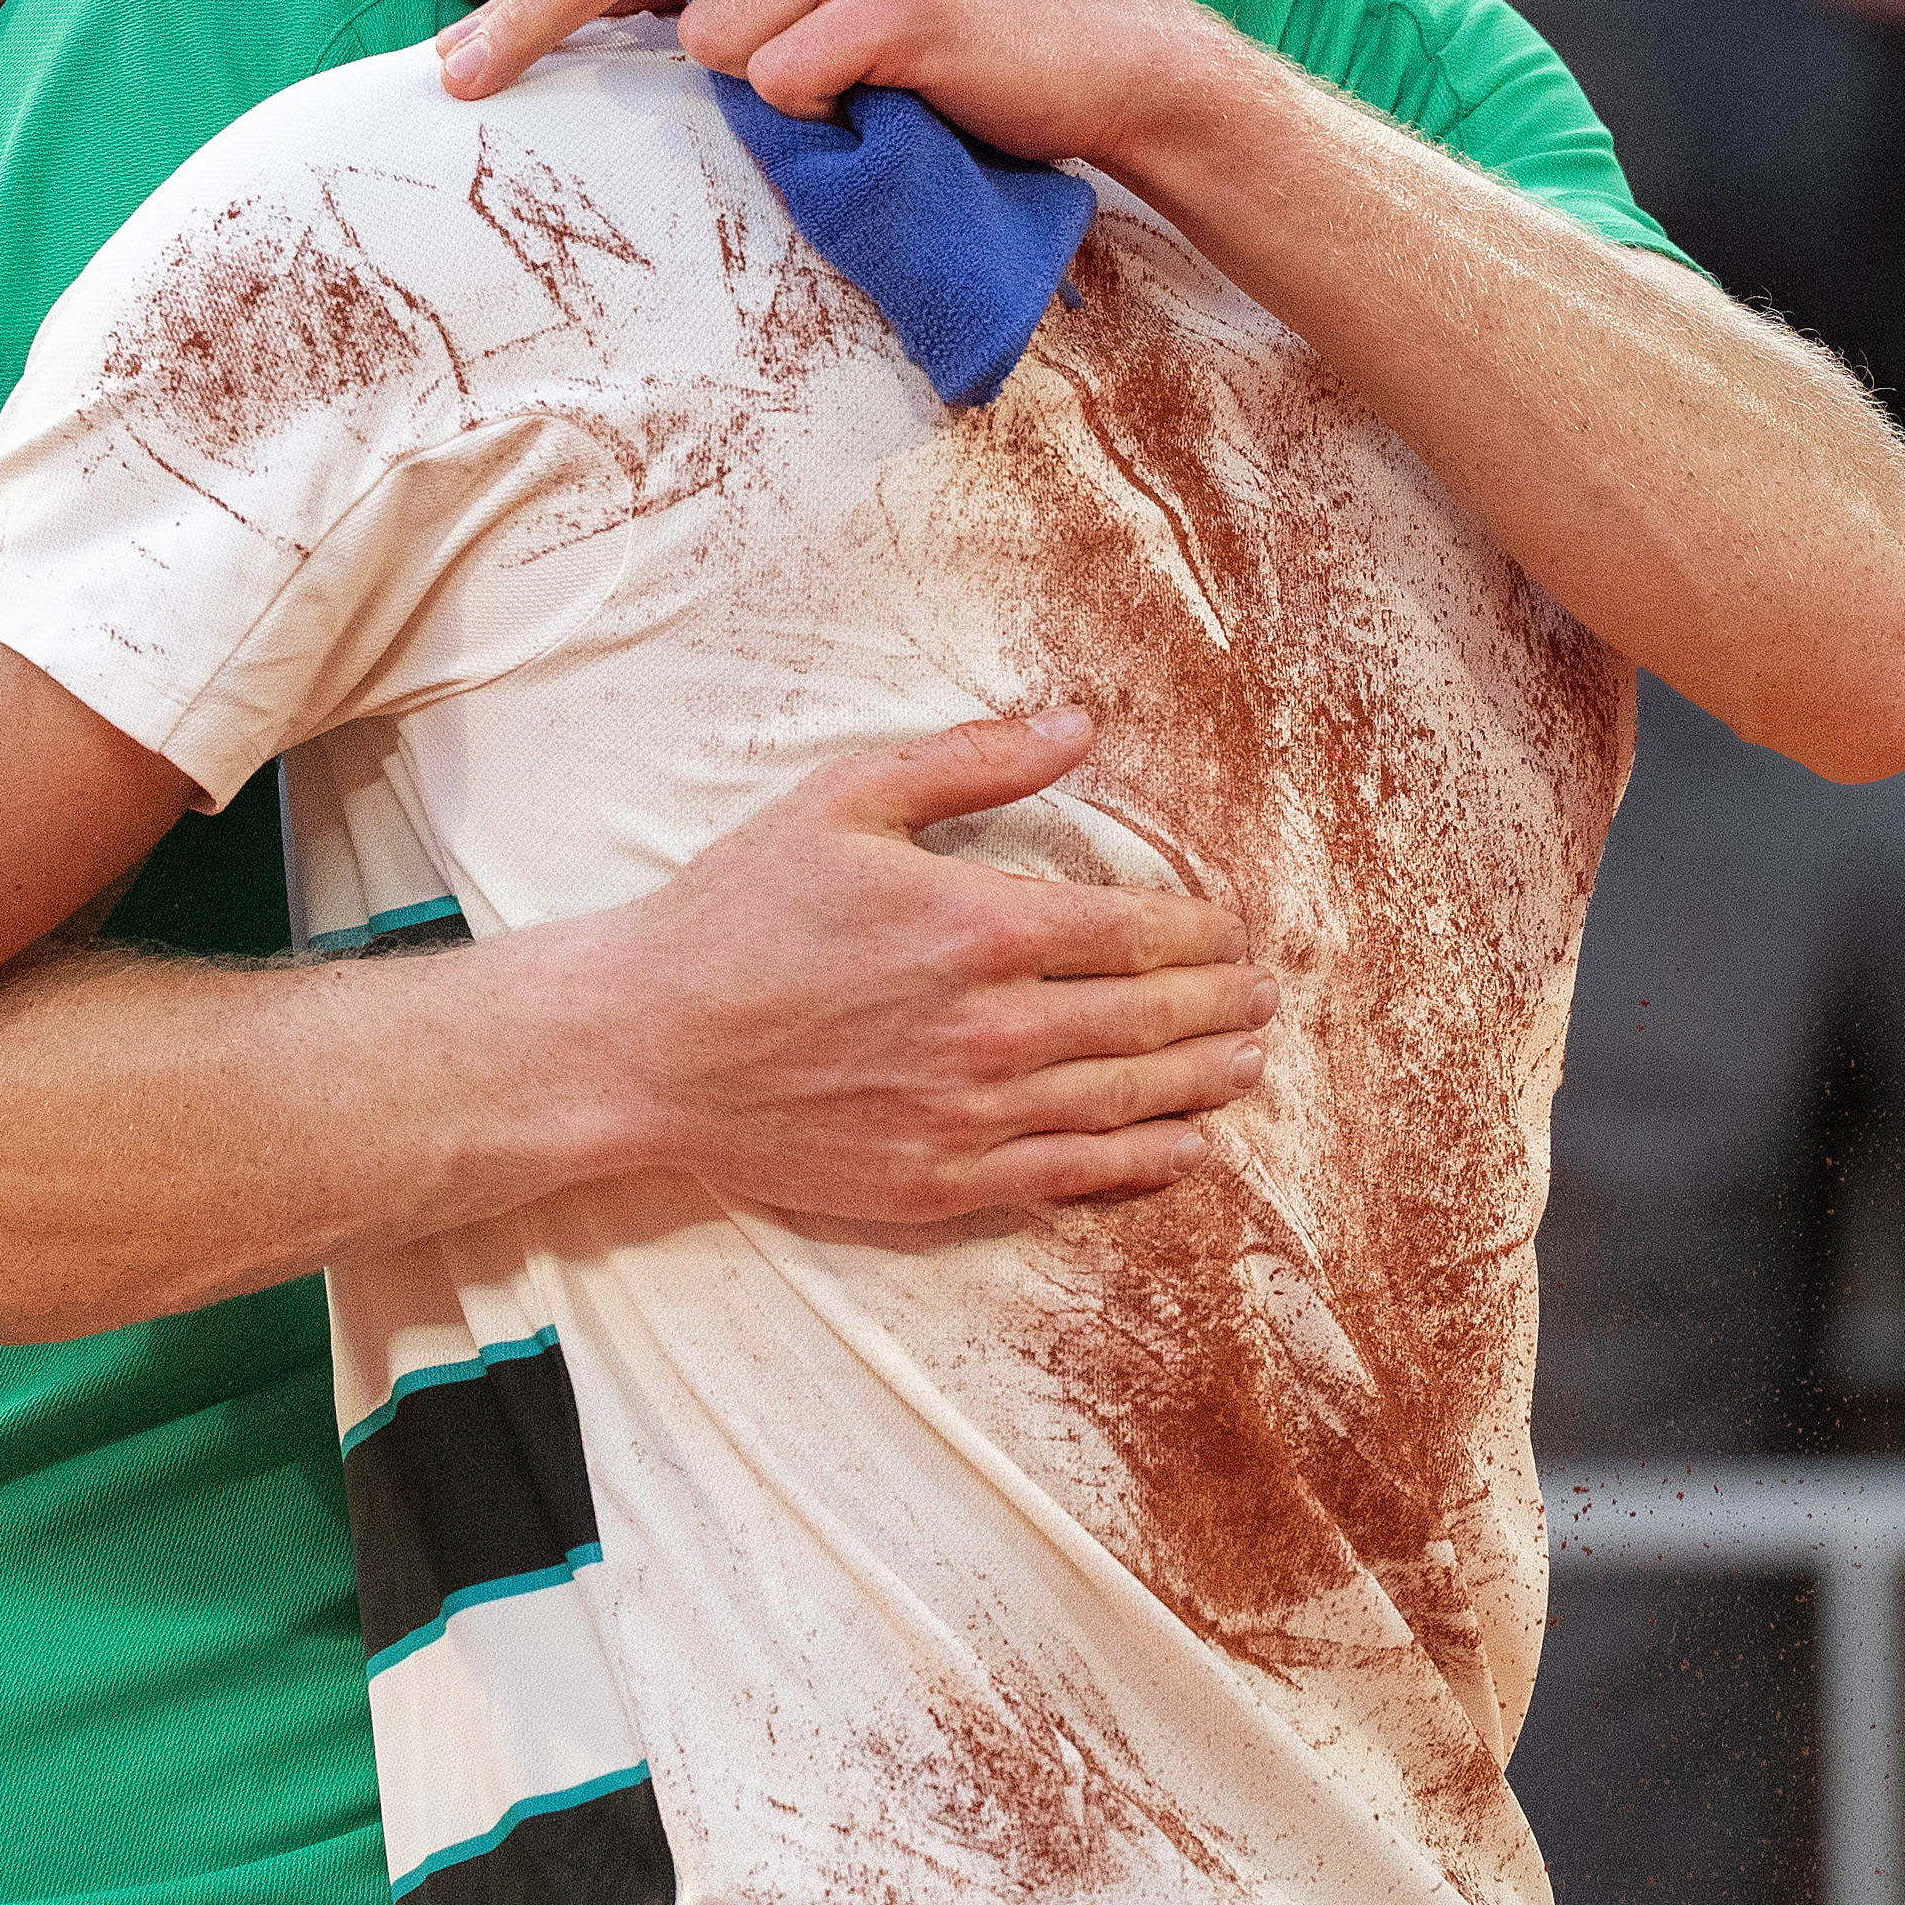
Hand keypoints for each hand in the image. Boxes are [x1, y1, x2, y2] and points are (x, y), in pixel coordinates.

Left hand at [435, 0, 1212, 157]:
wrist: (1106, 60)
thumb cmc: (955, 43)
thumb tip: (616, 33)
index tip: (455, 63)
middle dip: (533, 18)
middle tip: (462, 82)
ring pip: (713, 45)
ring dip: (758, 95)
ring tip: (845, 96)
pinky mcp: (899, 0)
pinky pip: (788, 84)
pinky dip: (818, 118)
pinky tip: (885, 103)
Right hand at [537, 708, 1277, 1218]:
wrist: (644, 1044)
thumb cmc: (737, 912)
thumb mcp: (844, 801)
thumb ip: (973, 762)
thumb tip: (1080, 722)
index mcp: (980, 925)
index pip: (1137, 930)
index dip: (1201, 931)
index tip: (1230, 930)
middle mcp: (994, 1028)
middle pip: (1151, 1020)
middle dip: (1220, 1005)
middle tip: (1261, 997)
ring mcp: (970, 1115)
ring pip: (1127, 1103)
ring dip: (1202, 1082)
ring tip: (1244, 1064)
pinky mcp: (939, 1182)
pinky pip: (1071, 1177)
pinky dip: (1142, 1164)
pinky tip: (1183, 1150)